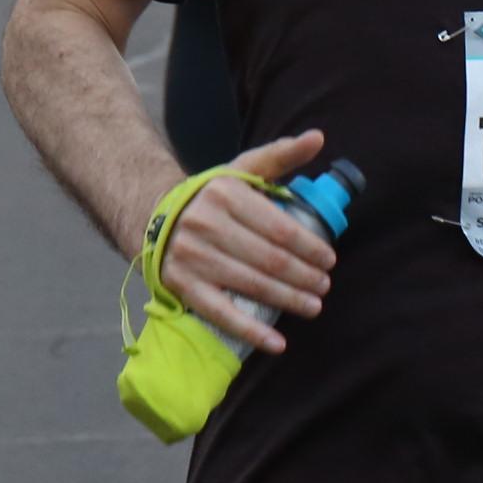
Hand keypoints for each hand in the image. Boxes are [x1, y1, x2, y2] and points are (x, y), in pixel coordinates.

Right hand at [155, 130, 337, 355]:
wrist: (153, 216)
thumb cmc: (210, 196)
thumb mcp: (241, 170)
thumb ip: (281, 155)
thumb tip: (318, 138)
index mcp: (226, 195)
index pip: (279, 228)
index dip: (309, 247)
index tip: (329, 259)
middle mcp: (207, 225)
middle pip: (270, 259)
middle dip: (304, 276)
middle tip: (324, 285)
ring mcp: (193, 258)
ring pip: (252, 285)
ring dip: (289, 300)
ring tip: (313, 306)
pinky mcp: (184, 286)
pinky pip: (222, 314)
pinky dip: (252, 331)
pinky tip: (278, 344)